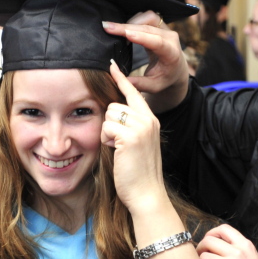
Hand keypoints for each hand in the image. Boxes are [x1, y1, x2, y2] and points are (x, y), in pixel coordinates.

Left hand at [101, 61, 169, 213]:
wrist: (146, 194)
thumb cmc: (138, 173)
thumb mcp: (138, 144)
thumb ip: (130, 127)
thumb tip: (113, 113)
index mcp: (151, 120)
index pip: (134, 93)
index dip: (122, 79)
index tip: (112, 65)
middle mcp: (148, 119)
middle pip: (115, 104)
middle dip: (109, 123)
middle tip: (117, 143)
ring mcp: (141, 127)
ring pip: (109, 114)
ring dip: (107, 132)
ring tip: (118, 148)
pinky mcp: (130, 136)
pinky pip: (106, 127)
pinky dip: (105, 140)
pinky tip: (115, 152)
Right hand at [103, 16, 187, 112]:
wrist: (176, 68)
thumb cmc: (164, 78)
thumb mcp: (153, 86)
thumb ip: (139, 84)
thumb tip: (122, 80)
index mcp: (171, 54)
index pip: (158, 43)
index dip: (142, 37)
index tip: (126, 34)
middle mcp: (171, 38)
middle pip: (147, 28)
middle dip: (125, 27)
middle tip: (106, 27)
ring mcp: (166, 29)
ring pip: (147, 18)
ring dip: (130, 22)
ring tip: (115, 31)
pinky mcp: (160, 24)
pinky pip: (147, 16)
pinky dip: (134, 20)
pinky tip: (124, 30)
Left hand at [197, 225, 257, 258]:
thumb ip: (237, 249)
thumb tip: (214, 245)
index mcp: (246, 245)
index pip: (224, 229)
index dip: (211, 233)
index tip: (208, 240)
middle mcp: (238, 253)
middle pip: (208, 241)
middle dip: (201, 247)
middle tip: (200, 256)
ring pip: (203, 257)